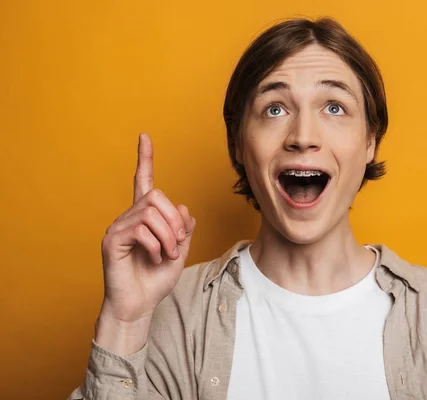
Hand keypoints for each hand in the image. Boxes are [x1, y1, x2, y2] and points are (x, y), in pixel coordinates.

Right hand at [95, 133, 195, 353]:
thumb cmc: (156, 279)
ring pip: (151, 212)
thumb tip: (183, 208)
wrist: (139, 306)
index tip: (144, 136)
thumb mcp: (180, 251)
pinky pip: (141, 229)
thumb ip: (183, 229)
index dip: (145, 159)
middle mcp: (129, 217)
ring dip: (169, 236)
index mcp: (145, 217)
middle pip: (157, 196)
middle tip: (177, 244)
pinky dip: (157, 245)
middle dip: (174, 220)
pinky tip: (156, 258)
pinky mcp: (112, 241)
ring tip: (167, 255)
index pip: (143, 181)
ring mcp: (118, 227)